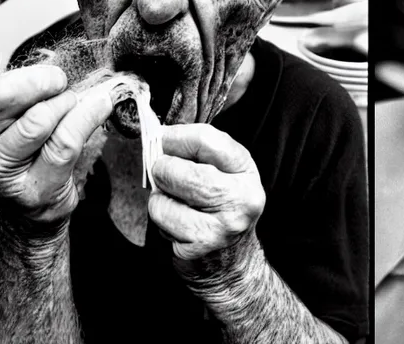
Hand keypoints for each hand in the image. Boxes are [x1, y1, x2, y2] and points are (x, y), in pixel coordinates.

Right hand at [0, 62, 123, 232]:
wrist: (31, 206)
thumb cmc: (24, 153)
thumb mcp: (14, 118)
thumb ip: (25, 93)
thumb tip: (54, 63)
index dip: (31, 81)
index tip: (53, 76)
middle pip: (27, 115)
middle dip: (51, 91)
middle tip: (63, 86)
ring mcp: (11, 180)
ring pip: (46, 127)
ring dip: (69, 106)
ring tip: (75, 103)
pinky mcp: (38, 192)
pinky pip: (66, 145)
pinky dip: (88, 118)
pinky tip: (98, 108)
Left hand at [149, 125, 265, 282]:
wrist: (234, 266)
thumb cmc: (222, 209)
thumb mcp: (224, 174)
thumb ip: (198, 153)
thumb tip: (158, 138)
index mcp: (246, 171)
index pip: (206, 140)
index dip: (176, 137)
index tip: (162, 138)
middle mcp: (240, 199)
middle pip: (184, 174)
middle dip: (162, 169)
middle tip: (161, 171)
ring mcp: (221, 228)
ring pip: (165, 201)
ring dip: (158, 198)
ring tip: (172, 201)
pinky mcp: (199, 249)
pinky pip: (163, 224)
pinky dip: (161, 220)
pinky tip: (177, 224)